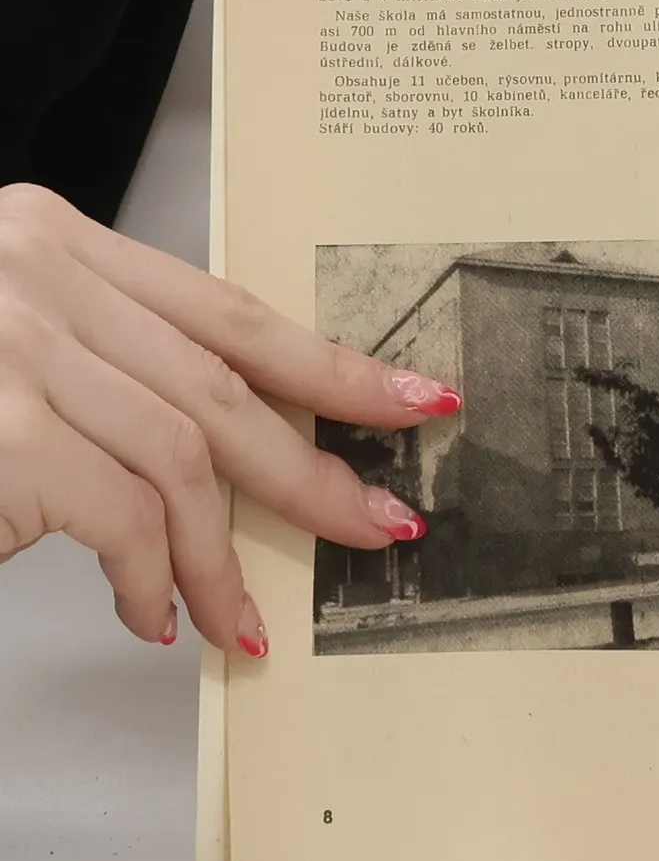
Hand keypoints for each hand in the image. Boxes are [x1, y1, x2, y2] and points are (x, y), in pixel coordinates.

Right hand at [0, 184, 458, 654]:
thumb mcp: (4, 331)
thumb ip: (100, 358)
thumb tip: (222, 447)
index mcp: (55, 239)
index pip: (229, 312)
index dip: (333, 364)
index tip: (415, 401)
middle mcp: (37, 276)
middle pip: (225, 387)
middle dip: (315, 470)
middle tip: (380, 524)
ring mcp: (12, 350)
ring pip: (183, 461)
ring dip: (224, 557)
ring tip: (242, 621)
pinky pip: (119, 517)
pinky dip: (147, 579)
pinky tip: (149, 616)